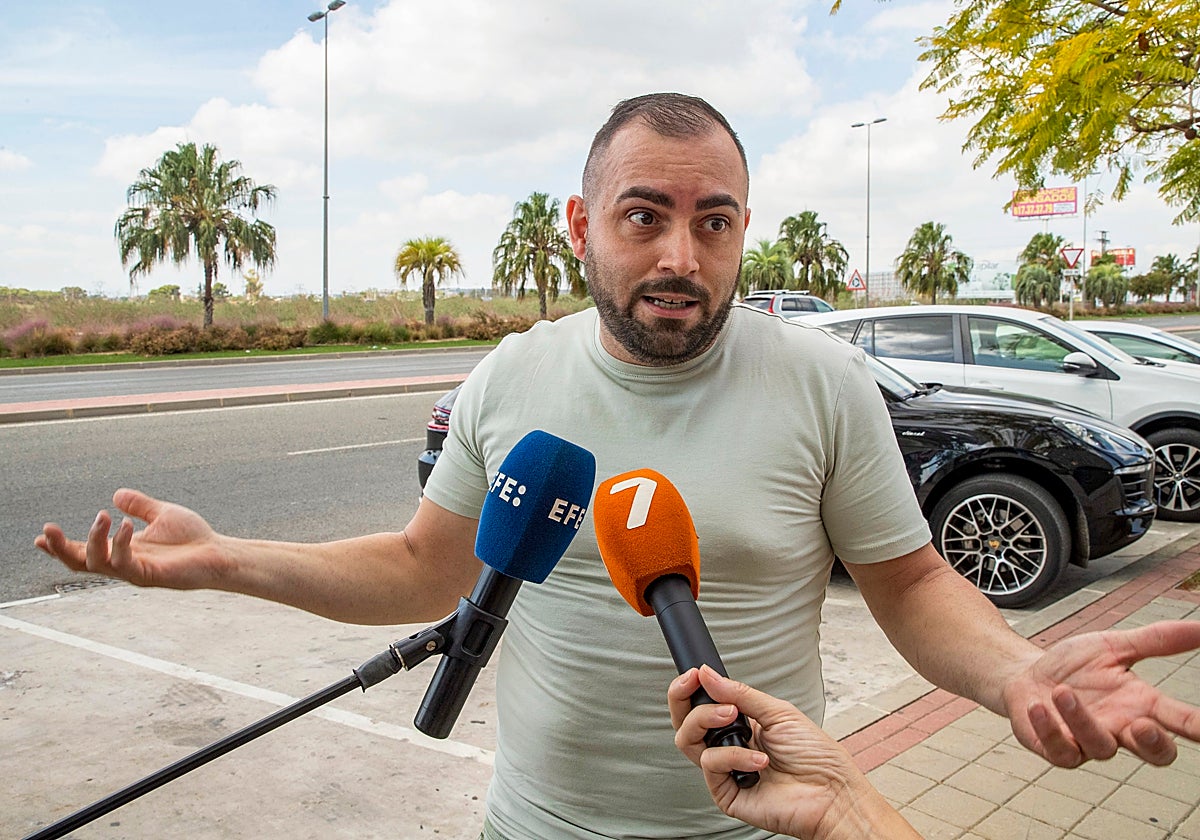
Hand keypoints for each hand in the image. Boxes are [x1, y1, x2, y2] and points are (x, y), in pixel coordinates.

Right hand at [36, 489, 226, 589]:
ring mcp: (135, 572)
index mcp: (122, 551)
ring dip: (93, 540)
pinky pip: (125, 564)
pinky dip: (120, 544)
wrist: (218, 553)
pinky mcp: (149, 577)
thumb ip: (139, 506)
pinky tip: (125, 525)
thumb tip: (116, 494)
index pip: (83, 552)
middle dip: (60, 549)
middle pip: (79, 563)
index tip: (40, 536)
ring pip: (97, 564)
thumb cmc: (193, 539)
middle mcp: (124, 564)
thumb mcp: (161, 514)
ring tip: (101, 517)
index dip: (61, 546)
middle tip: (47, 531)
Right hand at [669, 666, 918, 839]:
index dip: (689, 689)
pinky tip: (758, 759)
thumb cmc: (816, 756)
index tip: (694, 674)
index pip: (700, 706)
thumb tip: (708, 675)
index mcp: (740, 725)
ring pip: (688, 742)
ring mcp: (727, 771)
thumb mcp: (778, 712)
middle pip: (685, 723)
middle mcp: (729, 747)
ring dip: (709, 721)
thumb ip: (739, 693)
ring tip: (735, 718)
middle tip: (698, 684)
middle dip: (685, 699)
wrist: (833, 792)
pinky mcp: (727, 793)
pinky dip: (733, 757)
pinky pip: (710, 766)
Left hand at [1003, 620, 1199, 767]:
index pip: (1180, 721)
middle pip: (1155, 753)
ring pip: (1101, 747)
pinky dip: (1050, 729)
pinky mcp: (1057, 748)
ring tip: (1063, 692)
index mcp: (1140, 705)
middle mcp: (1121, 728)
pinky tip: (1039, 707)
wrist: (1025, 676)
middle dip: (1155, 743)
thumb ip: (1157, 640)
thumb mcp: (1114, 646)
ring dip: (1082, 720)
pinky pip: (1060, 749)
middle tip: (1144, 725)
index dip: (1198, 727)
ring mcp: (1089, 743)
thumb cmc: (1073, 667)